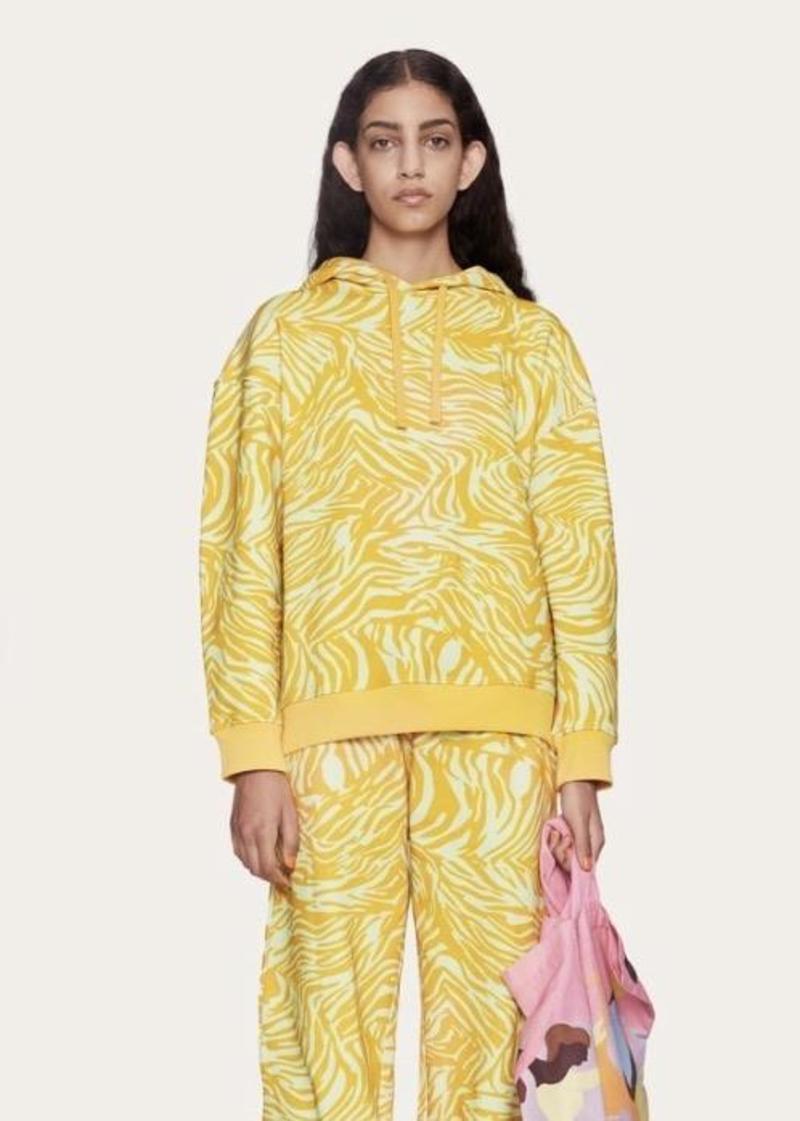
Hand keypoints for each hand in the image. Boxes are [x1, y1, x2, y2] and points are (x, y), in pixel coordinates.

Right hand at [229, 770, 299, 889]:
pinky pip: (238, 851)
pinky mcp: (232, 826)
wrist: (255, 769)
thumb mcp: (290, 813)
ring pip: (244, 862)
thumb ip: (290, 841)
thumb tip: (290, 864)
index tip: (288, 882)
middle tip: (283, 877)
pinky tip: (259, 855)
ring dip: (258, 869)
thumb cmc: (276, 788)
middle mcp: (246, 834)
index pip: (267, 867)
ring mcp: (237, 831)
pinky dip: (248, 859)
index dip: (278, 879)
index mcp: (262, 831)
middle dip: (269, 878)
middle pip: (255, 869)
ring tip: (273, 867)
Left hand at [547, 780, 604, 872]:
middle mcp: (591, 844)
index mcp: (596, 843)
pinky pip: (564, 845)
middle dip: (561, 852)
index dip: (568, 862)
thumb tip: (587, 870)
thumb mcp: (578, 822)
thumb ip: (582, 846)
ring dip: (557, 845)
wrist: (575, 780)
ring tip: (556, 830)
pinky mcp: (573, 833)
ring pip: (566, 854)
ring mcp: (582, 839)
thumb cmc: (578, 798)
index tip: (562, 845)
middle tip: (558, 835)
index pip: (583, 868)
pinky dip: (557, 839)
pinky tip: (555, 830)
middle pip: (573, 863)